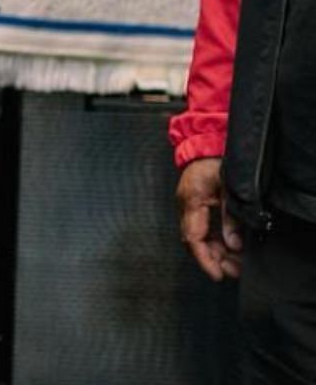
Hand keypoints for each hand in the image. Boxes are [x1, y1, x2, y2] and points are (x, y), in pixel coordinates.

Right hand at [176, 156, 241, 279]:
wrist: (205, 144)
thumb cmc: (215, 162)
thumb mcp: (228, 189)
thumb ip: (230, 217)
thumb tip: (234, 245)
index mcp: (190, 201)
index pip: (193, 238)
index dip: (205, 259)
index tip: (217, 274)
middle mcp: (185, 206)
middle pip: (194, 241)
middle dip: (213, 259)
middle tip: (233, 272)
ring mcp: (188, 206)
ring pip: (198, 237)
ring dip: (216, 251)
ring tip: (235, 263)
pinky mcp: (195, 205)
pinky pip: (202, 228)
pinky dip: (215, 240)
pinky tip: (229, 247)